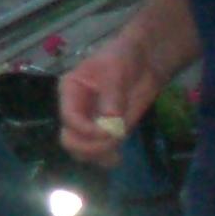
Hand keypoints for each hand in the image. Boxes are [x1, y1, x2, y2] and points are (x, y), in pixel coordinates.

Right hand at [58, 40, 152, 165]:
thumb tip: (109, 121)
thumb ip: (111, 95)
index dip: (84, 129)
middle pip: (70, 139)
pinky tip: (118, 157)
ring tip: (116, 153)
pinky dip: (106, 159)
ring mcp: (91, 123)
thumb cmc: (124, 56)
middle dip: (88, 146)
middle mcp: (76, 110)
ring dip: (98, 155)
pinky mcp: (107, 131)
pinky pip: (100, 152)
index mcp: (70, 91)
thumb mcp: (115, 69)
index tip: (107, 131)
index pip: (69, 117)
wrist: (145, 61)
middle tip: (111, 143)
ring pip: (83, 150)